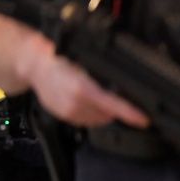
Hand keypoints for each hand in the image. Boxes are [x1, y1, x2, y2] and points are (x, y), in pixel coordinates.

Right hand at [27, 43, 147, 127]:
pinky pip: (88, 121)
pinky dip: (94, 113)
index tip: (143, 120)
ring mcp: (69, 112)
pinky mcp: (65, 118)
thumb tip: (128, 82)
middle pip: (109, 113)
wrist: (36, 66)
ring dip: (105, 111)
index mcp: (81, 88)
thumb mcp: (85, 61)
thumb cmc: (60, 59)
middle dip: (118, 107)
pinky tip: (87, 100)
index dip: (130, 113)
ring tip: (97, 95)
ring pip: (100, 119)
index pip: (112, 104)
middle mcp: (75, 103)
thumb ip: (106, 74)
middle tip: (116, 94)